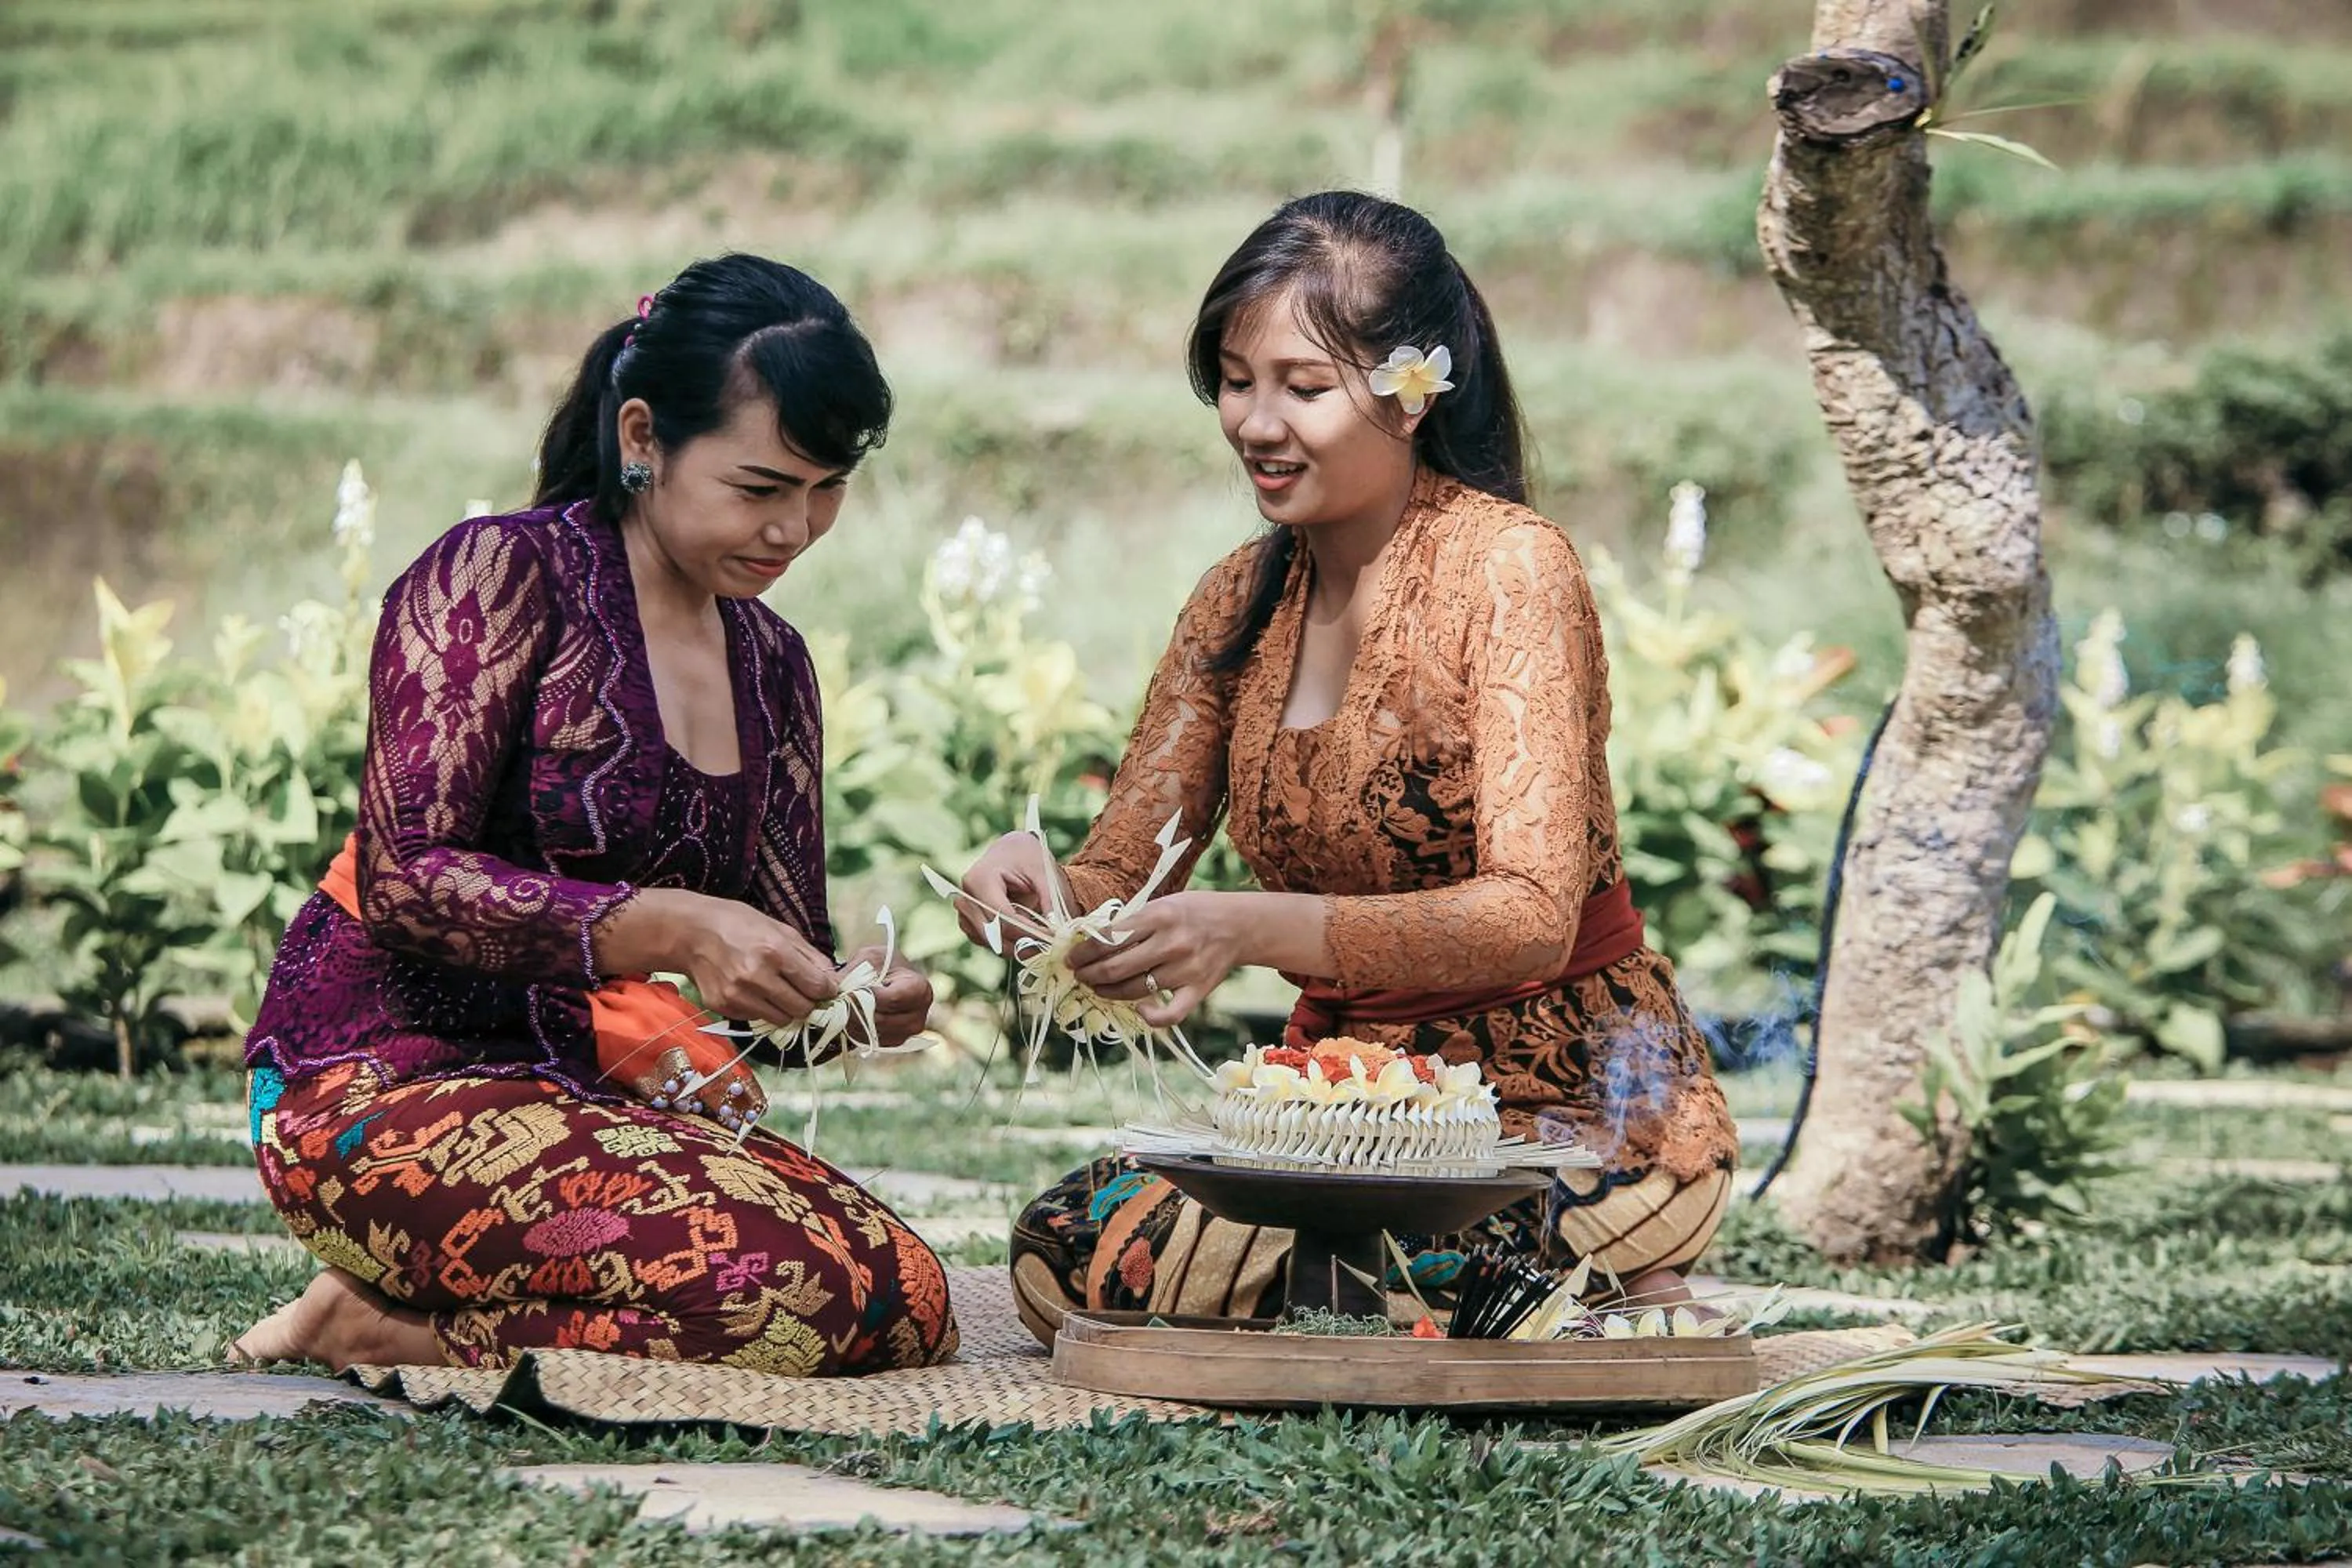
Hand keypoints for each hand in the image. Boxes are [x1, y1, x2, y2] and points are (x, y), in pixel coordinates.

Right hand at [669, 894, 838, 1025]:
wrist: (690, 933)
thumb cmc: (738, 925)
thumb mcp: (779, 929)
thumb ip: (809, 955)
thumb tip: (833, 979)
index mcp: (775, 951)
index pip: (817, 986)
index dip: (827, 989)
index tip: (825, 987)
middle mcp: (756, 977)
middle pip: (802, 1008)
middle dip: (808, 1001)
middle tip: (802, 990)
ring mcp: (738, 995)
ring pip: (782, 1020)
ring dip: (785, 1008)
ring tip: (775, 989)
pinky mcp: (724, 1007)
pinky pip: (757, 1019)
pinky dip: (761, 1009)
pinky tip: (752, 990)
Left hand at [846, 944, 933, 1050]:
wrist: (892, 976)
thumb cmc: (884, 964)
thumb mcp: (870, 958)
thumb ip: (855, 972)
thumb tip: (833, 987)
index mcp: (920, 989)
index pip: (892, 1000)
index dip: (867, 997)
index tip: (849, 992)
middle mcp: (919, 1015)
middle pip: (881, 1019)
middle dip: (857, 1011)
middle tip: (839, 1002)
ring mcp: (908, 1032)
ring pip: (873, 1033)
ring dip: (854, 1022)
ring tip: (843, 1008)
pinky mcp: (895, 1041)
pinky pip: (871, 1041)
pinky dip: (857, 1031)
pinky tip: (850, 1017)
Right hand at [956, 831, 1060, 945]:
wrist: (1010, 851)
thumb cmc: (1026, 858)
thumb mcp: (1043, 872)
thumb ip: (1050, 899)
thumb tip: (1054, 929)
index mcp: (980, 879)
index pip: (1002, 916)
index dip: (1027, 931)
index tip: (1051, 937)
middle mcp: (966, 896)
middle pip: (993, 934)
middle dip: (1022, 943)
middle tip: (1048, 945)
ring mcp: (964, 910)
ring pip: (989, 942)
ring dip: (1015, 945)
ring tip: (1039, 938)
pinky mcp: (967, 921)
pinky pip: (986, 941)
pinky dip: (1006, 943)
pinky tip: (1024, 934)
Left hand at [1069, 890, 1246, 1028]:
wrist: (1240, 925)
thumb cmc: (1194, 911)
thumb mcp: (1163, 903)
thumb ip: (1133, 922)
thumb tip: (1092, 940)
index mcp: (1159, 916)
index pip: (1109, 939)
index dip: (1084, 952)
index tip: (1072, 958)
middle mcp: (1171, 943)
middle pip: (1115, 968)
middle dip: (1089, 974)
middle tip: (1079, 975)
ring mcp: (1185, 970)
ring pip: (1134, 990)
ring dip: (1108, 992)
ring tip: (1097, 988)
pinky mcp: (1198, 990)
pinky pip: (1170, 1015)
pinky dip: (1151, 1018)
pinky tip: (1139, 1011)